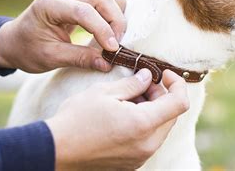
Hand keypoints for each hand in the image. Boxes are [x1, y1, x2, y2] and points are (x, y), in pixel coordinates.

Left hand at [0, 0, 126, 72]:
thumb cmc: (27, 50)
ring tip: (115, 32)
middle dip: (115, 20)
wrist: (15, 41)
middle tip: (116, 44)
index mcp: (48, 5)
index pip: (84, 11)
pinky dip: (114, 4)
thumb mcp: (50, 58)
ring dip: (117, 8)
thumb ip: (80, 59)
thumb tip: (108, 63)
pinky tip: (111, 23)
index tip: (112, 49)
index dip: (103, 29)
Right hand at [46, 69, 189, 169]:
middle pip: (171, 115)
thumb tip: (147, 76)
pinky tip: (124, 115)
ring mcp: (140, 157)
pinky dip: (144, 124)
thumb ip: (133, 83)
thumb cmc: (76, 120)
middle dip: (162, 95)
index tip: (165, 73)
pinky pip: (149, 140)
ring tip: (129, 98)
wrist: (54, 152)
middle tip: (142, 83)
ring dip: (153, 109)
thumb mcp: (104, 92)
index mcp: (144, 124)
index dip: (178, 84)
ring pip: (160, 127)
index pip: (180, 102)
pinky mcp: (132, 163)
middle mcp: (147, 144)